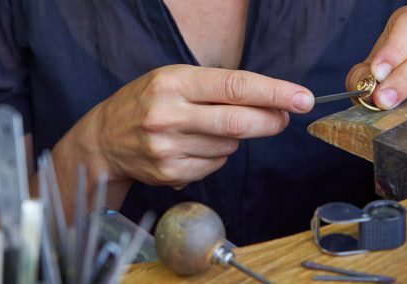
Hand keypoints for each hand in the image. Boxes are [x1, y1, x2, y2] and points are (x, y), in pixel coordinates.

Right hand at [67, 64, 312, 188]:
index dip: (274, 93)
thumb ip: (218, 89)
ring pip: (228, 147)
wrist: (104, 139)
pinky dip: (216, 157)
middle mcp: (168, 114)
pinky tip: (194, 146)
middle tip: (284, 118)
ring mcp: (168, 147)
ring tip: (208, 128)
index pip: (234, 87)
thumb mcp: (175, 79)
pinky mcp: (170, 173)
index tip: (302, 98)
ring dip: (234, 139)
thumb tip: (272, 105)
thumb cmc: (146, 102)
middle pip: (237, 122)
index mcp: (173, 82)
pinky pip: (213, 166)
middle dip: (269, 121)